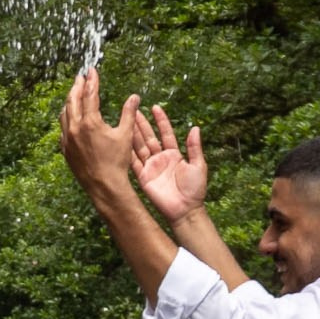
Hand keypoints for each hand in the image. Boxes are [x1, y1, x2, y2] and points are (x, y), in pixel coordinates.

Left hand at [59, 69, 139, 200]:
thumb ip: (128, 113)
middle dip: (77, 86)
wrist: (103, 185)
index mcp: (90, 122)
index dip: (92, 80)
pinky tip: (70, 116)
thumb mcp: (125, 135)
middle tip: (81, 77)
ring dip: (70, 101)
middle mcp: (75, 128)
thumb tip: (135, 97)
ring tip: (74, 93)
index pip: (90, 94)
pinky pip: (62, 128)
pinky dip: (66, 117)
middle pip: (73, 100)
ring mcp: (67, 138)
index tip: (92, 70)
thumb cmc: (116, 161)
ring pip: (64, 113)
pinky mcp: (65, 148)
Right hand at [129, 104, 207, 222]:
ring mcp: (150, 167)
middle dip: (142, 124)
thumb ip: (194, 147)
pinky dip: (128, 152)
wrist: (185, 210)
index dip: (161, 120)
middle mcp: (160, 158)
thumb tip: (195, 128)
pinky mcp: (143, 177)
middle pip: (149, 137)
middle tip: (133, 110)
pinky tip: (121, 141)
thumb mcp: (198, 166)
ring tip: (124, 120)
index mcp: (174, 154)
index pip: (166, 133)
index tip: (155, 107)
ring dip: (132, 134)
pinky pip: (134, 162)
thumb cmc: (195, 189)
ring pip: (139, 147)